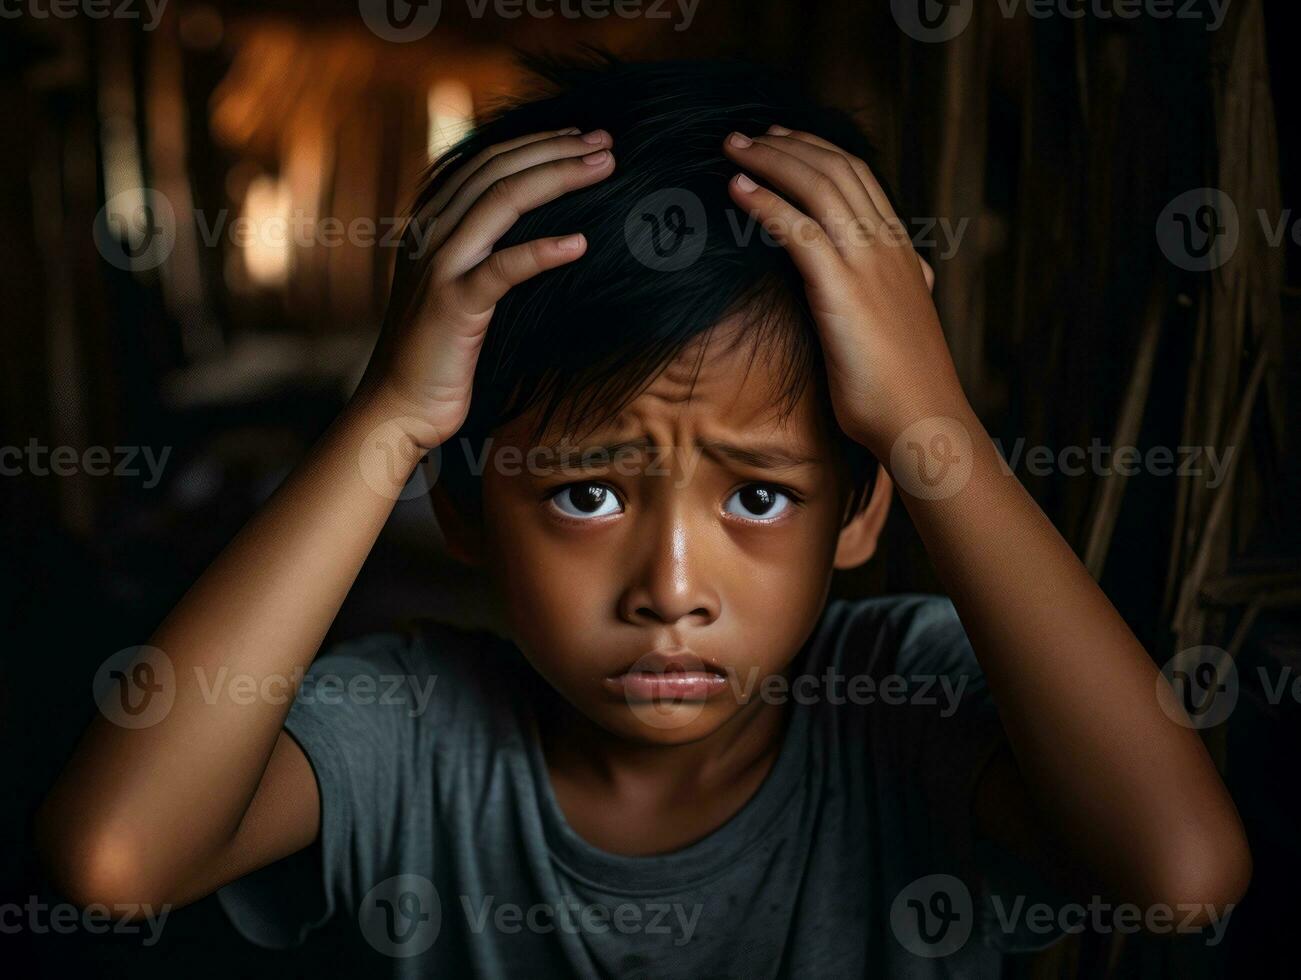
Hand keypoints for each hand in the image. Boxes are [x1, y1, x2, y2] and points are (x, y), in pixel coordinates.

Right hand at [359, 128, 615, 449]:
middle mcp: (430, 233)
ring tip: (604, 169)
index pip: (488, 160)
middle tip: (607, 142)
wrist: (400, 406)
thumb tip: (546, 229)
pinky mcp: (453, 306)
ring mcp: (439, 266)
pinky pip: (504, 268)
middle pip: (499, 170)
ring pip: (502, 202)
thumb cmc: (441, 352)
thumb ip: (486, 251)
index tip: (584, 136)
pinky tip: (581, 243)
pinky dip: (543, 251)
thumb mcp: (461, 288)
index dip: (538, 142)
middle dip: (557, 150)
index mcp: (431, 222)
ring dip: (558, 178)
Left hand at [722, 125, 963, 458]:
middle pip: (835, 169)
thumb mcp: (906, 322)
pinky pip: (798, 230)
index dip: (816, 150)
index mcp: (902, 249)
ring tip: (732, 150)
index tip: (781, 140)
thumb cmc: (904, 385)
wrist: (921, 419)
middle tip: (744, 137)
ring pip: (816, 186)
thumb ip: (904, 290)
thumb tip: (915, 274)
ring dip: (769, 161)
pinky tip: (736, 191)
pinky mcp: (842, 288)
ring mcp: (868, 262)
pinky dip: (764, 203)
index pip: (858, 176)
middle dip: (786, 144)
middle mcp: (887, 245)